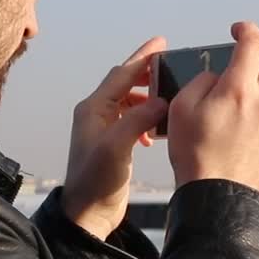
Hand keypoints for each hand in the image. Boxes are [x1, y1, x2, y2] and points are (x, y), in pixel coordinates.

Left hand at [62, 38, 168, 239]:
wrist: (87, 215)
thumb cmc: (96, 183)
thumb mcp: (116, 148)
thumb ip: (137, 120)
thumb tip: (161, 100)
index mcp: (93, 109)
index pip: (121, 75)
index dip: (142, 58)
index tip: (161, 43)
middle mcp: (95, 115)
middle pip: (124, 83)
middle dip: (146, 73)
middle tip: (171, 65)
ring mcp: (103, 130)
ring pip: (129, 101)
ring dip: (148, 97)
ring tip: (169, 98)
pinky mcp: (112, 144)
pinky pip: (131, 119)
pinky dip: (146, 117)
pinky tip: (155, 131)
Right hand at [168, 22, 258, 192]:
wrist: (217, 197)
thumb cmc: (194, 153)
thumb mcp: (181, 108)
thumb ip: (201, 81)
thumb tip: (217, 77)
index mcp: (239, 89)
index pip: (254, 43)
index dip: (246, 30)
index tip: (237, 31)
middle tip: (240, 67)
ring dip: (256, 93)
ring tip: (231, 115)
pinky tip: (239, 136)